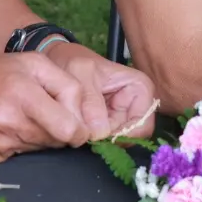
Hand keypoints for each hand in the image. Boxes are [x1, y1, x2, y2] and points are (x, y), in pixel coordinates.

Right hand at [0, 51, 92, 161]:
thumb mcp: (34, 62)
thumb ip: (66, 85)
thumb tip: (81, 118)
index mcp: (23, 95)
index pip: (69, 130)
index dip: (79, 129)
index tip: (75, 121)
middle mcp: (10, 124)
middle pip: (57, 141)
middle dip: (61, 130)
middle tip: (48, 111)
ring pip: (41, 148)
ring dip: (42, 135)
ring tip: (26, 114)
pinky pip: (23, 154)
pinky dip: (24, 142)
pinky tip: (11, 125)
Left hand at [43, 41, 157, 140]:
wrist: (59, 60)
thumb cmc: (73, 60)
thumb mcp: (80, 73)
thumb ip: (90, 101)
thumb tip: (100, 132)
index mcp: (140, 88)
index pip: (142, 125)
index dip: (120, 135)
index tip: (96, 133)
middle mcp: (136, 105)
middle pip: (129, 137)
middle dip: (105, 138)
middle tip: (82, 128)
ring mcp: (122, 116)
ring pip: (115, 141)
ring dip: (95, 138)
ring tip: (78, 122)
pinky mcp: (107, 124)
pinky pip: (103, 140)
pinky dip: (89, 137)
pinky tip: (78, 125)